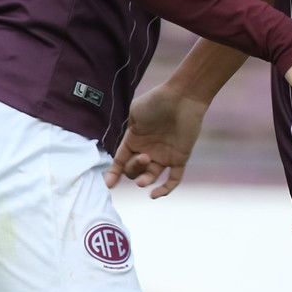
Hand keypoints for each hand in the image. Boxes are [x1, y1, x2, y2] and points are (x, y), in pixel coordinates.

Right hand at [107, 83, 207, 198]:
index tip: (109, 184)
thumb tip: (125, 145)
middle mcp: (148, 150)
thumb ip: (128, 129)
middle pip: (134, 171)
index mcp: (135, 140)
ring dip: (145, 180)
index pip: (121, 161)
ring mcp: (163, 155)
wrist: (182, 97)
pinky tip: (154, 194)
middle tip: (144, 157)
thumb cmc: (157, 101)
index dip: (113, 173)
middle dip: (135, 169)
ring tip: (144, 181)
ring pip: (150, 177)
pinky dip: (165, 189)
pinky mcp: (179, 158)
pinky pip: (173, 179)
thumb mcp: (135, 111)